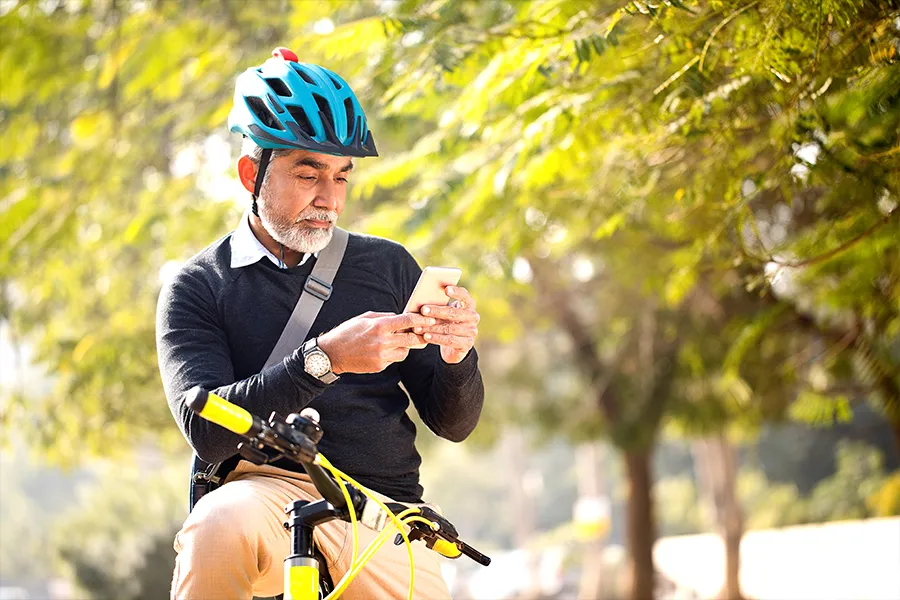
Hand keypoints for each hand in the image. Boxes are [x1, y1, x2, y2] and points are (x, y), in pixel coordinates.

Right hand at [317, 312, 434, 374]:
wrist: (333, 353)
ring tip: (397, 341)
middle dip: (420, 335)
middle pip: (412, 338)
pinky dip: (393, 354)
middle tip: (426, 332)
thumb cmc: (348, 332)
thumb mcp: (365, 318)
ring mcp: (382, 355)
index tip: (431, 319)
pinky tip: (383, 350)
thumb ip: (385, 317)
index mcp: (380, 326)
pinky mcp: (380, 366)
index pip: (407, 320)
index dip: (422, 319)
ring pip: (405, 351)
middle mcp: (383, 341)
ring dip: (405, 346)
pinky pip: (394, 359)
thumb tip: (401, 316)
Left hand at [417, 286, 479, 363]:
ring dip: (432, 327)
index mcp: (469, 305)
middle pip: (454, 313)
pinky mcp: (467, 344)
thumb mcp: (444, 313)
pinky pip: (450, 340)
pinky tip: (426, 336)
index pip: (465, 296)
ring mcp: (471, 331)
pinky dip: (436, 338)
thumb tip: (423, 300)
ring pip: (449, 328)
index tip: (446, 289)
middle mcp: (473, 317)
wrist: (453, 345)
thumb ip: (439, 305)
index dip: (456, 292)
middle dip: (437, 311)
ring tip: (419, 327)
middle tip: (423, 309)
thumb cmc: (446, 322)